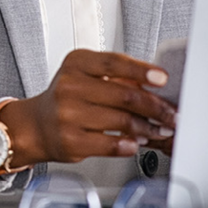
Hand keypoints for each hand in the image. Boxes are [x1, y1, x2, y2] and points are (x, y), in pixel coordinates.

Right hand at [0, 49, 176, 164]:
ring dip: (147, 128)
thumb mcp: (85, 75)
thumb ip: (116, 77)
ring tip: (158, 130)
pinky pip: (110, 144)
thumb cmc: (68, 97)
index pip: (114, 62)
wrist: (37, 124)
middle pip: (124, 94)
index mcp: (76, 63)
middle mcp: (70, 86)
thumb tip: (155, 87)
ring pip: (121, 121)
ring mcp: (69, 115)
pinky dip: (129, 144)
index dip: (141, 70)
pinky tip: (136, 142)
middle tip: (170, 113)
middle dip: (155, 106)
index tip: (162, 78)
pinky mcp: (71, 141)